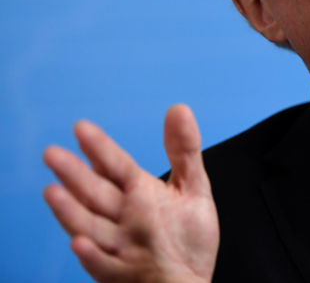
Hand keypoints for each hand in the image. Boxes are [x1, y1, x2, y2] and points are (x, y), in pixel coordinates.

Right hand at [43, 104, 218, 282]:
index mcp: (138, 193)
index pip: (116, 167)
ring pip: (90, 226)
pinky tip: (79, 243)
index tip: (81, 127)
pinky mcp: (122, 275)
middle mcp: (122, 217)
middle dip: (75, 175)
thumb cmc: (185, 238)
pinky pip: (104, 266)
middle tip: (53, 154)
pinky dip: (91, 255)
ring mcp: (119, 246)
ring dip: (70, 211)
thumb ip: (185, 151)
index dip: (100, 148)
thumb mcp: (193, 189)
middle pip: (95, 193)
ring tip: (53, 192)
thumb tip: (179, 108)